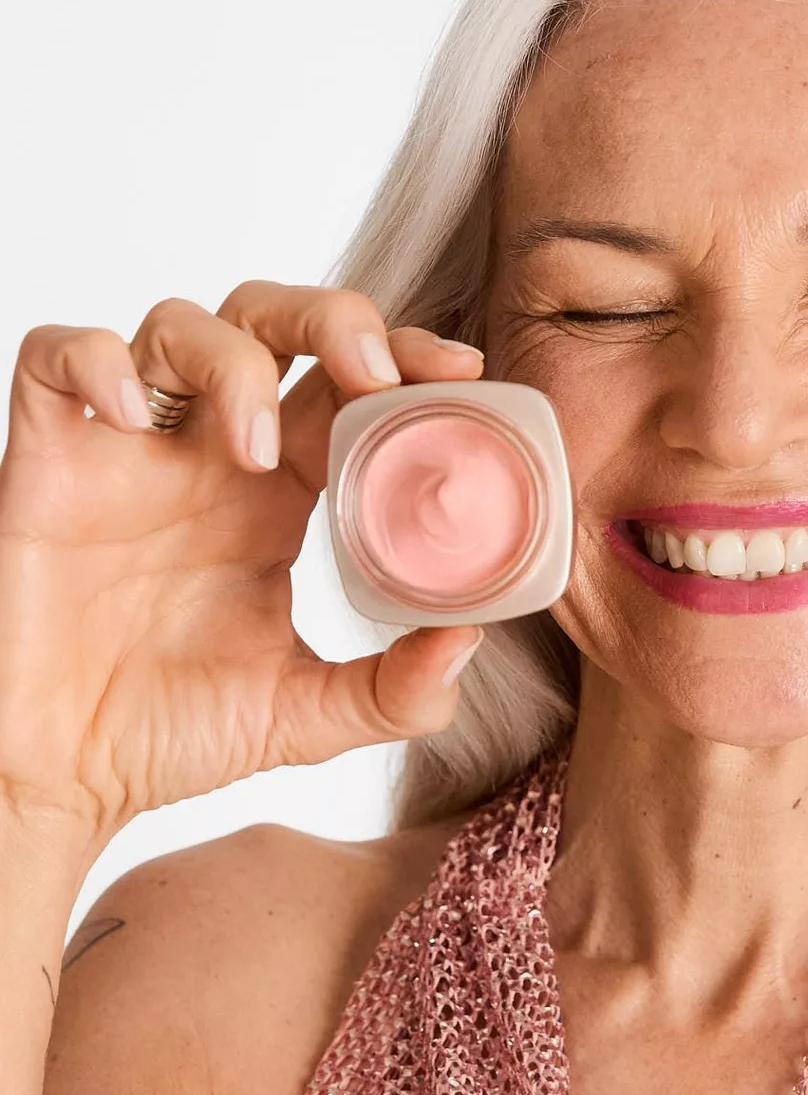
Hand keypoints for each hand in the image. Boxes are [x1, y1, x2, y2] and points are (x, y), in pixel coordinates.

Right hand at [0, 281, 488, 846]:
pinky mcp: (49, 459)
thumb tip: (471, 639)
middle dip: (333, 318)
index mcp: (280, 497)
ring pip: (179, 324)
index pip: (350, 386)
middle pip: (275, 322)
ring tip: (256, 448)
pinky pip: (57, 358)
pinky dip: (96, 362)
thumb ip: (396, 692)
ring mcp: (129, 451)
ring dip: (232, 361)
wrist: (61, 775)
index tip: (459, 371)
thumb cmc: (168, 732)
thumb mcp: (305, 718)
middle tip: (373, 374)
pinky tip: (132, 420)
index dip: (405, 358)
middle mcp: (209, 456)